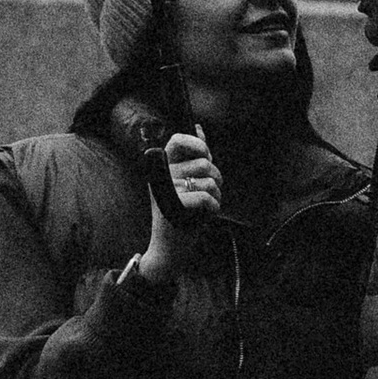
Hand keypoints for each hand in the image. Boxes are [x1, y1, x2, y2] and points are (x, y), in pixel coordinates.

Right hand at [137, 129, 222, 282]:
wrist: (168, 249)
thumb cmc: (180, 214)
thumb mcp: (183, 181)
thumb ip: (191, 156)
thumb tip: (199, 129)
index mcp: (162, 168)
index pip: (177, 140)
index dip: (197, 143)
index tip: (206, 154)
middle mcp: (161, 176)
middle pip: (204, 163)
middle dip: (216, 178)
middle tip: (209, 193)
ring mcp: (166, 190)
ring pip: (209, 180)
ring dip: (216, 195)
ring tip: (205, 206)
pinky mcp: (174, 205)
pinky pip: (207, 197)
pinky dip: (213, 207)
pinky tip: (206, 215)